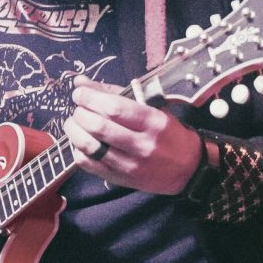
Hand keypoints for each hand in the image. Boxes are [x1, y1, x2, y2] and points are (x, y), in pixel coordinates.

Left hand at [63, 75, 202, 194]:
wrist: (188, 168)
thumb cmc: (168, 133)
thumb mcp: (151, 107)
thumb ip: (115, 94)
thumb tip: (81, 83)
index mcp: (152, 122)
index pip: (113, 107)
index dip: (90, 98)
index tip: (80, 93)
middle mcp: (142, 144)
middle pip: (98, 126)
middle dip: (80, 113)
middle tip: (78, 108)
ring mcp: (131, 165)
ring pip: (90, 146)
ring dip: (74, 131)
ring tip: (75, 123)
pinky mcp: (121, 179)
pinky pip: (89, 165)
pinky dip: (78, 150)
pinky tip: (82, 142)